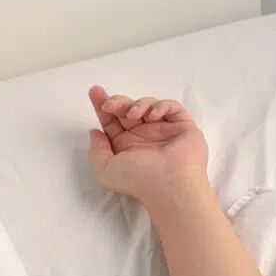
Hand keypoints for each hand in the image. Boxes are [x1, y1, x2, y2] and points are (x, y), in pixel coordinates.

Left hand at [87, 85, 208, 203]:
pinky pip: (171, 107)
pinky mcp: (181, 125)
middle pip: (126, 109)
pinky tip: (153, 116)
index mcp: (124, 145)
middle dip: (117, 102)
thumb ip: (96, 150)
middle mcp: (141, 135)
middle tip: (110, 103)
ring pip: (147, 104)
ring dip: (138, 104)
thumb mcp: (105, 169)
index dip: (102, 105)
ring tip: (134, 115)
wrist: (169, 184)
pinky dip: (161, 106)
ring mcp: (162, 129)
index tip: (94, 91)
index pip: (111, 120)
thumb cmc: (137, 179)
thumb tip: (95, 132)